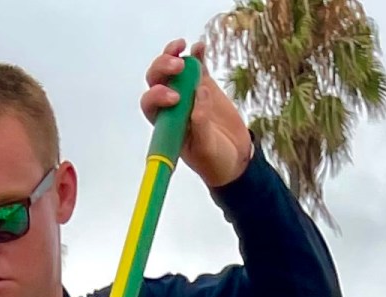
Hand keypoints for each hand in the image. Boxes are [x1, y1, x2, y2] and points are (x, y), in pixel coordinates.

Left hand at [145, 41, 252, 185]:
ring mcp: (187, 92)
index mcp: (164, 123)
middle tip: (179, 67)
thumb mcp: (206, 149)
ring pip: (172, 67)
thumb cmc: (214, 159)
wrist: (235, 156)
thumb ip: (200, 124)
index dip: (157, 95)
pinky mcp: (203, 84)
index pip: (150, 103)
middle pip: (156, 79)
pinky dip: (197, 53)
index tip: (175, 98)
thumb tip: (199, 93)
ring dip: (172, 54)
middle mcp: (171, 104)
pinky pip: (197, 64)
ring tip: (183, 47)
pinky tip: (200, 47)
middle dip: (162, 67)